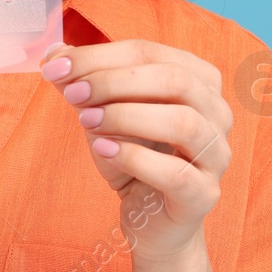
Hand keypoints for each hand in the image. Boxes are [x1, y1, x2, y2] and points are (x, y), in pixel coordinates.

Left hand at [39, 39, 232, 261]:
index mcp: (198, 81)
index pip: (149, 52)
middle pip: (174, 79)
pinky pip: (176, 172)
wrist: (149, 219)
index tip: (56, 68)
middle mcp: (217, 113)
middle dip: (114, 82)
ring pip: (183, 122)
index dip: (99, 56)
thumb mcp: (103, 113)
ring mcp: (216, 155)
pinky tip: (103, 150)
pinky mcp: (204, 194)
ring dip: (126, 116)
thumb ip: (83, 83)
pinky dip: (135, 157)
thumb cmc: (131, 157)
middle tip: (71, 93)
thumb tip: (54, 55)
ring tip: (85, 120)